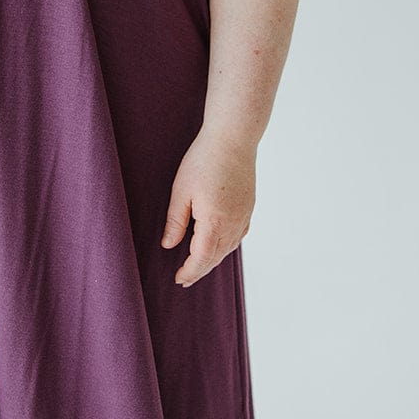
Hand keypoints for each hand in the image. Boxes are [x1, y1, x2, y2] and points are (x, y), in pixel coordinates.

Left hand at [160, 126, 254, 286]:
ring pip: (229, 248)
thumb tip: (169, 245)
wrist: (233, 138)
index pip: (201, 258)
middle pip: (216, 257)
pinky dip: (227, 246)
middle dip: (200, 270)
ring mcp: (244, 215)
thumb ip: (176, 222)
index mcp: (215, 222)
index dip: (190, 271)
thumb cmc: (204, 161)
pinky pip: (239, 235)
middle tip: (186, 279)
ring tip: (199, 265)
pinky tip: (220, 245)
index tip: (178, 279)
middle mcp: (233, 223)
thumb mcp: (181, 191)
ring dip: (214, 260)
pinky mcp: (249, 206)